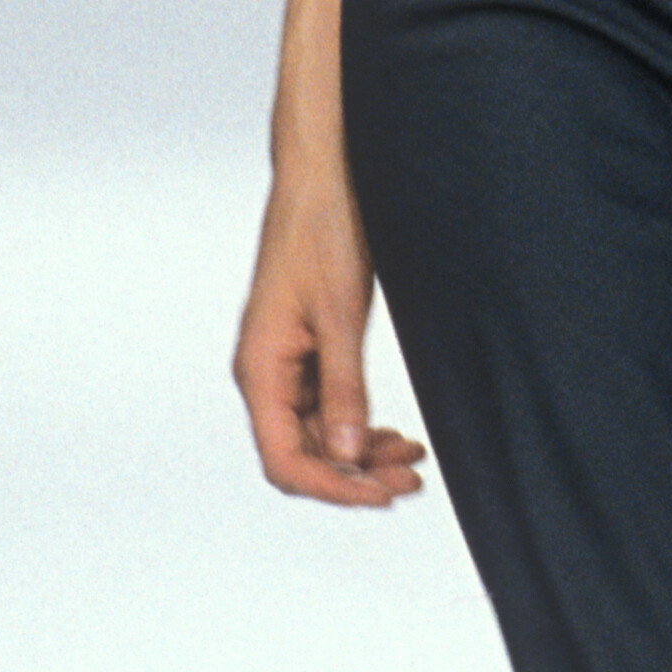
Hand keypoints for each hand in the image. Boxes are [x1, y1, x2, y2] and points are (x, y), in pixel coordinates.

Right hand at [233, 174, 425, 508]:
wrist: (323, 178)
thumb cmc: (321, 230)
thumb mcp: (341, 314)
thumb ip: (344, 389)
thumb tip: (348, 456)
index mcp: (259, 369)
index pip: (285, 460)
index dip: (332, 488)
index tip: (381, 494)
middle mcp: (265, 375)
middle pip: (303, 455)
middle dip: (356, 476)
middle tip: (412, 480)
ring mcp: (286, 365)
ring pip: (319, 437)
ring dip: (363, 455)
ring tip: (412, 458)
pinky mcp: (307, 353)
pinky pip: (329, 409)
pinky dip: (361, 427)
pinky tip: (396, 434)